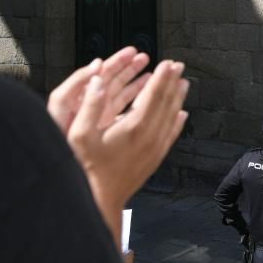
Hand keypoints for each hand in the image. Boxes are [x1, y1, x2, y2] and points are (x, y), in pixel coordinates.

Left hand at [48, 47, 150, 132]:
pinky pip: (122, 108)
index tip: (131, 53)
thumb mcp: (62, 103)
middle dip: (128, 67)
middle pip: (111, 79)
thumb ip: (77, 83)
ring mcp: (98, 115)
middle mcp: (89, 102)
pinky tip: (145, 94)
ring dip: (133, 81)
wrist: (61, 161)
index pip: (100, 72)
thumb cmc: (57, 135)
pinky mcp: (104, 128)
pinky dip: (134, 100)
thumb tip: (96, 66)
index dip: (116, 61)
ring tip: (148, 71)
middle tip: (144, 58)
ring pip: (119, 93)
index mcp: (80, 93)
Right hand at [65, 59, 189, 245]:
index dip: (161, 77)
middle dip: (173, 82)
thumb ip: (90, 106)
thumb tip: (98, 81)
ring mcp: (155, 148)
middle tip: (179, 67)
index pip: (153, 95)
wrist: (101, 200)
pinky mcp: (155, 158)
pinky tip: (181, 114)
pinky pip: (172, 134)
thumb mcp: (79, 135)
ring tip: (183, 84)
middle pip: (167, 103)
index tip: (167, 63)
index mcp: (134, 127)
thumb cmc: (88, 170)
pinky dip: (178, 121)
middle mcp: (150, 136)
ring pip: (172, 117)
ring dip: (178, 98)